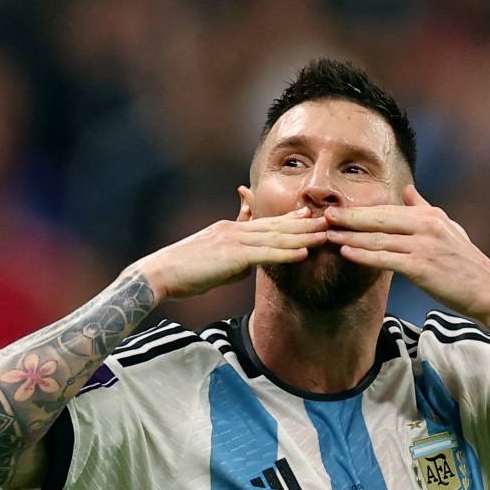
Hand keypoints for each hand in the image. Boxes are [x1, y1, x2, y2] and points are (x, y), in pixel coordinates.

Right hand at [141, 206, 327, 300]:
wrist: (159, 274)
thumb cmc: (184, 272)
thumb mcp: (213, 257)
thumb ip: (234, 253)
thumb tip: (250, 260)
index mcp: (231, 229)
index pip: (266, 222)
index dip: (291, 219)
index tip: (310, 215)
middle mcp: (235, 230)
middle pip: (276, 226)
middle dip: (305, 224)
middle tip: (330, 219)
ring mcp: (234, 241)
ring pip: (275, 237)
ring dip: (303, 236)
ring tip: (326, 235)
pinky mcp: (232, 256)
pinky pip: (264, 255)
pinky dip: (286, 253)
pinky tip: (304, 253)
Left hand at [324, 185, 489, 319]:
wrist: (488, 290)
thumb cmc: (466, 263)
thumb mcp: (449, 228)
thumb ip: (425, 209)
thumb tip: (408, 190)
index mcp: (429, 216)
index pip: (387, 210)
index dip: (359, 210)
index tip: (336, 208)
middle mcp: (425, 226)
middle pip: (379, 219)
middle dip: (349, 217)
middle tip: (323, 215)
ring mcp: (423, 246)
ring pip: (378, 239)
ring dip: (350, 236)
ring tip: (327, 234)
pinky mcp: (421, 267)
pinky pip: (386, 259)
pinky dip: (364, 255)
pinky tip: (346, 252)